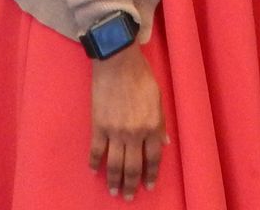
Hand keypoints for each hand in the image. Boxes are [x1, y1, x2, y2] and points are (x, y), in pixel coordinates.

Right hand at [90, 48, 166, 198]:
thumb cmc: (141, 76)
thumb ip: (160, 123)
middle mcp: (134, 134)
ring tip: (114, 191)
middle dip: (132, 184)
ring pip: (115, 164)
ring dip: (114, 180)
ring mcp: (115, 132)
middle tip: (129, 197)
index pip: (153, 158)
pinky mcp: (98, 126)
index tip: (148, 186)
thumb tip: (164, 142)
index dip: (151, 174)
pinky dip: (95, 163)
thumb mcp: (158, 98)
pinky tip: (95, 171)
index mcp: (152, 126)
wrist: (117, 62)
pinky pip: (97, 151)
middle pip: (133, 166)